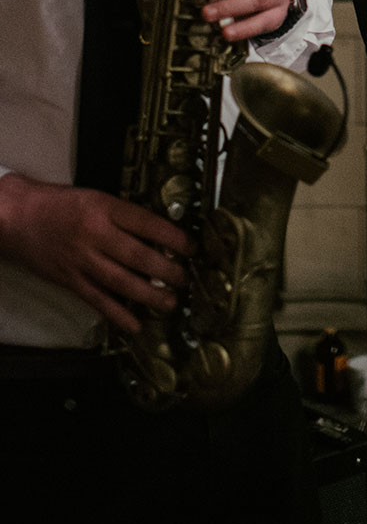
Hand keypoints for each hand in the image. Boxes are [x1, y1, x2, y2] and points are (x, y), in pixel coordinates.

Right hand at [0, 174, 190, 334]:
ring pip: (120, 281)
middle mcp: (95, 235)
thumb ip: (124, 216)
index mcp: (105, 209)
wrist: (18, 217)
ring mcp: (81, 261)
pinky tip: (135, 324)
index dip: (172, 237)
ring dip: (149, 295)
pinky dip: (117, 314)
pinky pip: (97, 300)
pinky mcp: (69, 280)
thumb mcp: (97, 199)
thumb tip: (159, 234)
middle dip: (166, 270)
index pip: (146, 223)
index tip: (191, 247)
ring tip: (171, 303)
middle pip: (137, 255)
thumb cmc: (61, 204)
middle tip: (185, 279)